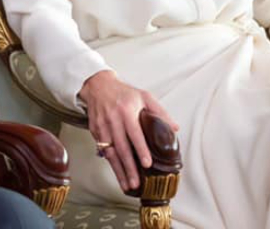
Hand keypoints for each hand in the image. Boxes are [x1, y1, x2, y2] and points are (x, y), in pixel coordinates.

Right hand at [79, 70, 178, 191]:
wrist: (97, 85)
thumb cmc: (123, 92)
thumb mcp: (143, 96)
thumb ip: (160, 111)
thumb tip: (174, 129)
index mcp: (126, 110)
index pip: (134, 133)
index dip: (141, 149)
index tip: (147, 164)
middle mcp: (112, 119)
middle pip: (121, 146)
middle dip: (129, 167)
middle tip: (136, 183)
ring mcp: (102, 125)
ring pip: (110, 151)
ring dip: (118, 170)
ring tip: (126, 184)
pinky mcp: (95, 130)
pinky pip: (103, 149)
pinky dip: (110, 163)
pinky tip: (117, 172)